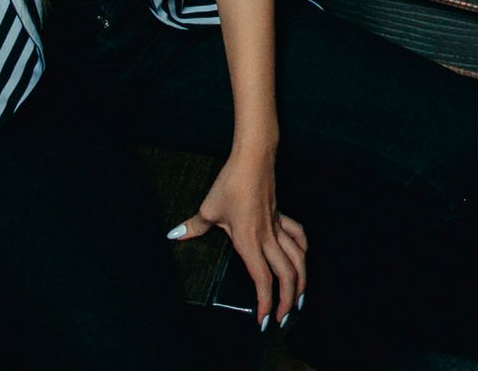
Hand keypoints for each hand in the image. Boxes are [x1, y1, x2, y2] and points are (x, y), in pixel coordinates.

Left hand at [170, 150, 307, 327]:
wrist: (253, 158)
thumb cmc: (232, 182)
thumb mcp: (209, 208)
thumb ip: (194, 226)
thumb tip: (175, 235)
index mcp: (249, 241)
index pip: (262, 279)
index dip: (265, 303)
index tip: (263, 320)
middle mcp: (267, 237)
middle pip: (286, 274)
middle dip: (286, 300)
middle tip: (282, 318)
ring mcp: (278, 226)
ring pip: (298, 259)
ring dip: (301, 281)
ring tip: (299, 299)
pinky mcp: (282, 216)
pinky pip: (298, 237)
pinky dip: (303, 252)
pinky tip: (302, 260)